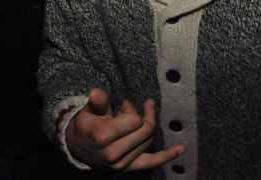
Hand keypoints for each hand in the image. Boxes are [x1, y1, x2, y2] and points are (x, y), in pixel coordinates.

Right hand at [66, 88, 184, 171]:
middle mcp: (113, 154)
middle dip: (140, 116)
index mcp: (102, 137)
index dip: (131, 110)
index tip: (123, 105)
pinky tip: (181, 149)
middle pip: (146, 130)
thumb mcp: (89, 110)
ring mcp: (122, 164)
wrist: (79, 147)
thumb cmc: (86, 124)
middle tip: (128, 111)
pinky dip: (168, 156)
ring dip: (145, 127)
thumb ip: (97, 101)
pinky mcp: (129, 168)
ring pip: (149, 140)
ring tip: (130, 122)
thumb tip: (97, 92)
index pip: (134, 120)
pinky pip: (152, 162)